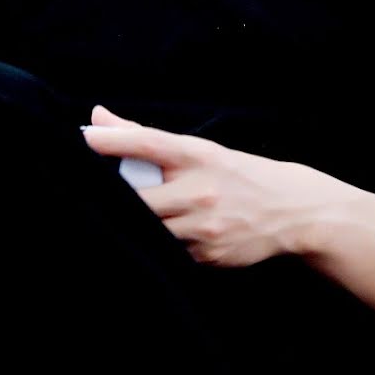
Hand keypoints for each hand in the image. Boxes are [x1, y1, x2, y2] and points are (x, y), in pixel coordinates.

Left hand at [80, 103, 358, 266]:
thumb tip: (97, 117)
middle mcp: (201, 189)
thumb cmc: (236, 173)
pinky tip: (148, 238)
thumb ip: (143, 136)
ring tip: (111, 220)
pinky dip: (154, 245)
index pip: (147, 143)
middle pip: (138, 198)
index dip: (111, 141)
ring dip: (130, 225)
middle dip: (112, 199)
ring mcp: (205, 226)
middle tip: (86, 193)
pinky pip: (167, 253)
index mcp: (197, 156)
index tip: (83, 136)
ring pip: (149, 230)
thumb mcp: (199, 150)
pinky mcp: (208, 256)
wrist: (291, 210)